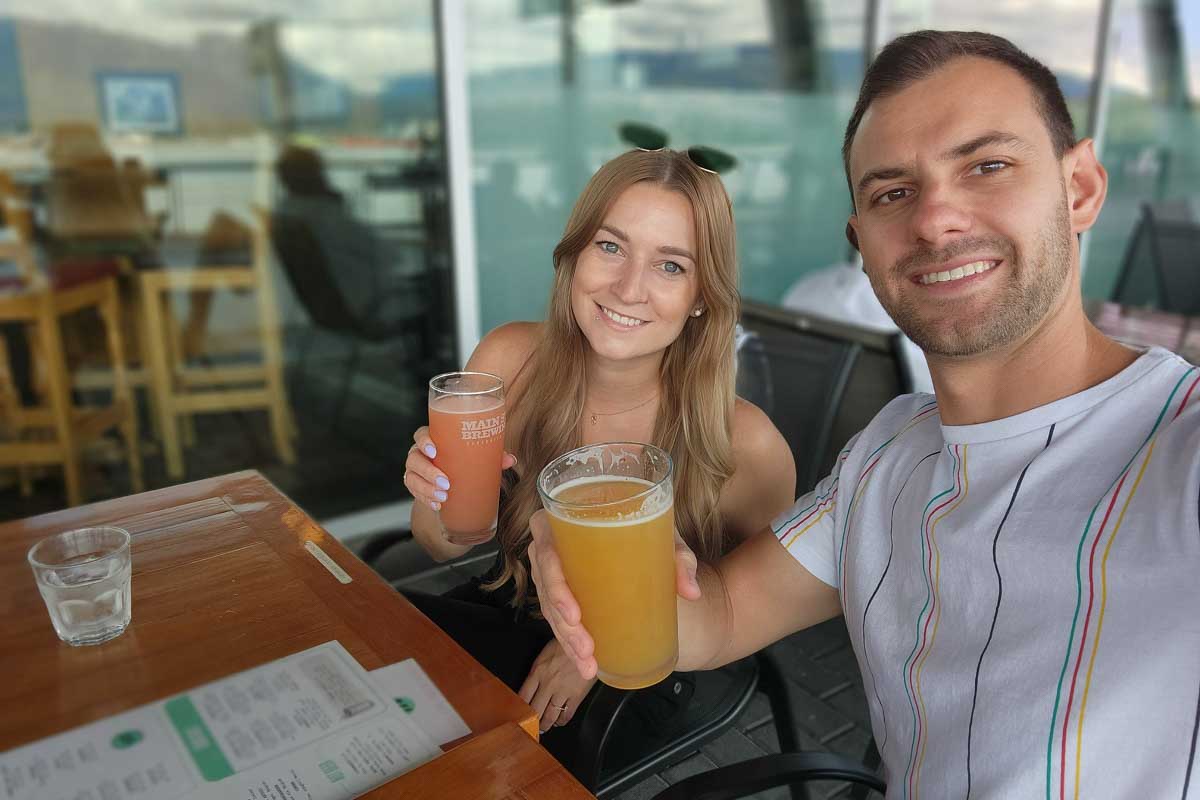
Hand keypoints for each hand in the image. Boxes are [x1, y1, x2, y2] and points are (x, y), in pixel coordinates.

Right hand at [403, 426, 516, 512]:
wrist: (452, 479)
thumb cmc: (463, 460)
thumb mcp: (477, 456)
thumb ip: (492, 456)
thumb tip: (511, 459)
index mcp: (433, 440)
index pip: (420, 435)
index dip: (424, 442)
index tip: (435, 452)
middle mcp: (419, 453)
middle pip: (414, 459)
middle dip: (428, 472)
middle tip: (446, 483)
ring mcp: (414, 470)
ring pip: (412, 478)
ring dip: (426, 489)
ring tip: (443, 497)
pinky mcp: (414, 486)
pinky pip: (414, 493)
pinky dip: (425, 500)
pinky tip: (438, 506)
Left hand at [518, 639, 596, 732]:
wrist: (590, 642)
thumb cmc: (570, 644)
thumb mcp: (547, 652)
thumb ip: (539, 669)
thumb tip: (533, 683)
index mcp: (538, 671)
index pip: (523, 695)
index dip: (519, 708)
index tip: (518, 714)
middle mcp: (548, 683)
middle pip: (535, 709)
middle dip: (532, 721)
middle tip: (531, 726)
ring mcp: (562, 690)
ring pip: (550, 715)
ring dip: (546, 724)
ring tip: (544, 728)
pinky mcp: (577, 695)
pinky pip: (567, 714)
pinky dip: (562, 720)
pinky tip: (560, 721)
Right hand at [527, 510, 701, 681]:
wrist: (649, 537)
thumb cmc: (651, 530)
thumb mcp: (667, 539)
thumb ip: (681, 559)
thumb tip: (691, 592)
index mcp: (569, 518)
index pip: (546, 550)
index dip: (554, 584)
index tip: (575, 615)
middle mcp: (556, 543)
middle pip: (547, 586)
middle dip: (563, 624)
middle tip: (587, 648)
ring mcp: (556, 569)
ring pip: (550, 607)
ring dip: (565, 639)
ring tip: (588, 663)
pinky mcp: (564, 590)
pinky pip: (557, 616)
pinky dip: (568, 641)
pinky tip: (585, 663)